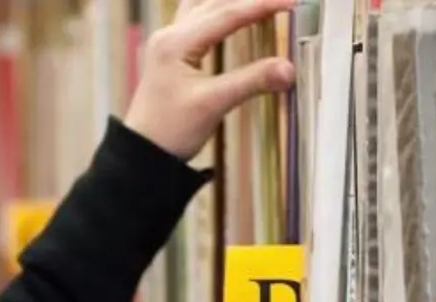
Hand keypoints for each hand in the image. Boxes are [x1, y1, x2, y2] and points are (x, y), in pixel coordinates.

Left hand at [123, 0, 297, 160]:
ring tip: (261, 3)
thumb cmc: (171, 131)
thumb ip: (252, 81)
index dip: (262, 5)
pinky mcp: (172, 52)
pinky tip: (233, 13)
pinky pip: (198, 19)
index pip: (227, 13)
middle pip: (216, 2)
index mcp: (177, 42)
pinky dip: (220, 12)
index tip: (292, 2)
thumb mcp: (214, 105)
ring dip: (233, 1)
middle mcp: (170, 34)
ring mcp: (169, 41)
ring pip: (204, 6)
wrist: (143, 153)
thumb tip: (289, 69)